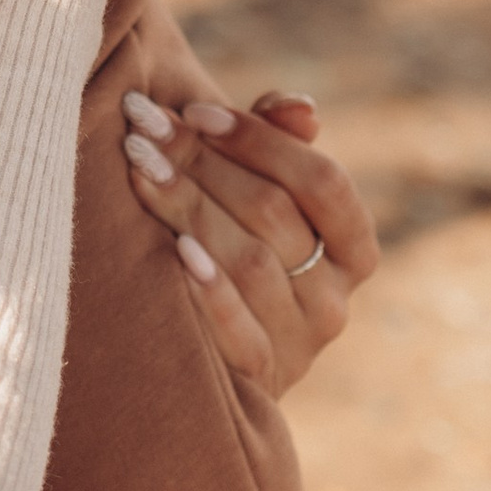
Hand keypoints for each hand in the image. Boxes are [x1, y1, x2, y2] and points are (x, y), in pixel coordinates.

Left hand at [118, 88, 377, 394]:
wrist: (202, 366)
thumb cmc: (230, 251)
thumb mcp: (261, 198)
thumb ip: (278, 146)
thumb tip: (301, 109)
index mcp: (352, 249)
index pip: (323, 182)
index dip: (260, 141)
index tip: (193, 110)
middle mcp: (334, 298)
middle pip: (275, 214)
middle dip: (202, 162)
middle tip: (142, 128)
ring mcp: (300, 343)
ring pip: (250, 262)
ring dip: (189, 207)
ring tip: (138, 169)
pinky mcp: (260, 380)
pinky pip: (240, 335)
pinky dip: (211, 291)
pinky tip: (175, 252)